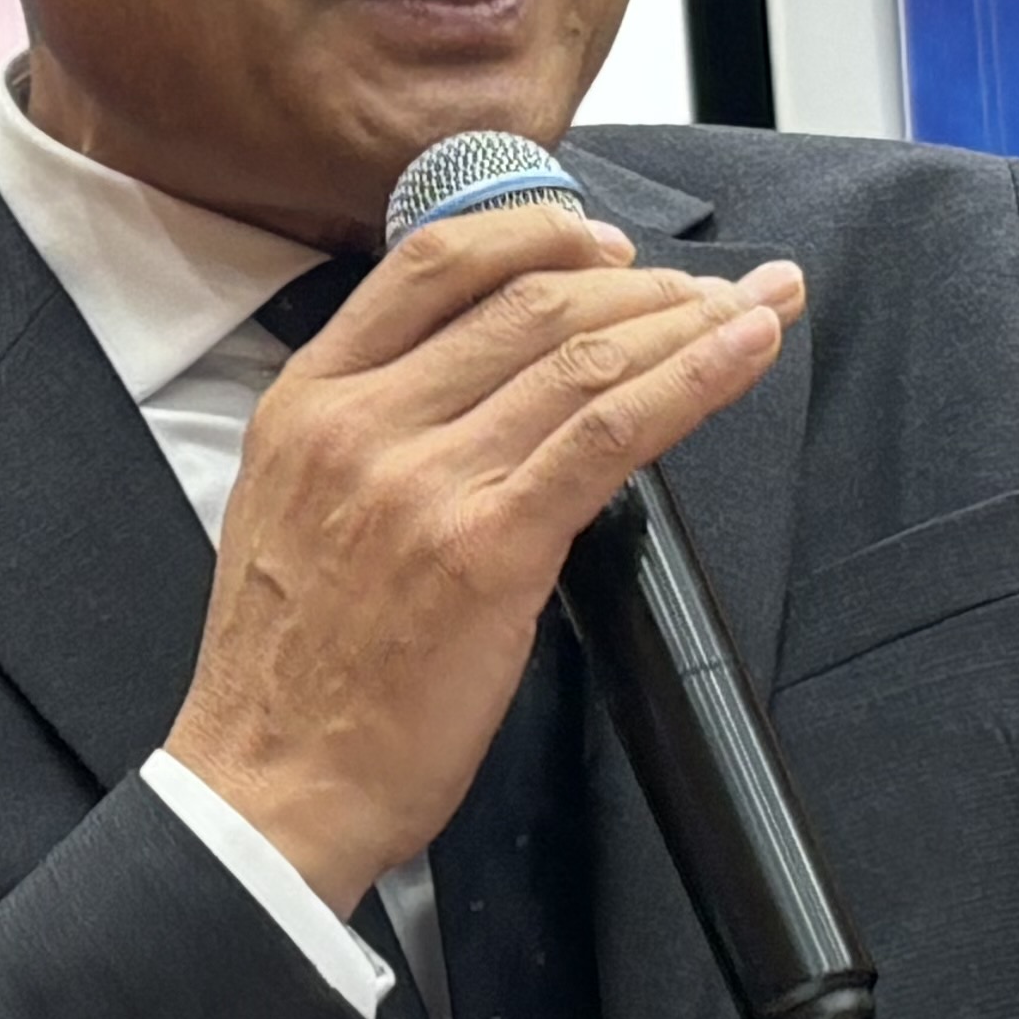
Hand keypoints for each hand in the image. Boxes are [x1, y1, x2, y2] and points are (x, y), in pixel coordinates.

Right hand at [166, 205, 806, 909]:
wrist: (270, 787)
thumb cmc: (292, 673)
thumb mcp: (296, 508)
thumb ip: (375, 434)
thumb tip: (489, 388)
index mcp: (309, 401)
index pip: (435, 263)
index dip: (540, 230)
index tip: (607, 243)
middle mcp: (362, 423)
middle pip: (529, 300)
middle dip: (642, 280)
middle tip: (707, 288)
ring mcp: (424, 482)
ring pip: (582, 356)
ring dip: (686, 321)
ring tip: (748, 311)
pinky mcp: (487, 549)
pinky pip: (612, 434)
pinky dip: (695, 379)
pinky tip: (745, 352)